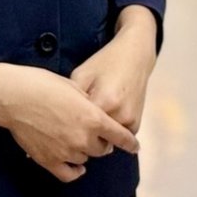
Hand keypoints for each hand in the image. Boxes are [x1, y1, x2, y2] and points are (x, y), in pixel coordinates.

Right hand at [0, 64, 138, 182]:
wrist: (14, 96)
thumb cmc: (43, 85)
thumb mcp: (75, 87)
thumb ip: (90, 103)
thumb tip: (96, 111)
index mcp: (94, 118)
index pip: (121, 136)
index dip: (130, 143)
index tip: (134, 147)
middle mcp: (83, 138)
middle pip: (103, 149)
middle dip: (103, 143)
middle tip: (97, 136)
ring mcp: (66, 151)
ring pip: (85, 159)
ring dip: (86, 151)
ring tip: (78, 141)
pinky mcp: (49, 160)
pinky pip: (68, 174)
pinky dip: (75, 171)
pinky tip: (77, 167)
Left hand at [71, 7, 158, 133]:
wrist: (134, 56)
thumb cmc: (105, 63)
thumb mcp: (82, 75)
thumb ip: (72, 99)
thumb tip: (59, 120)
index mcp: (104, 101)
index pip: (80, 127)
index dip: (68, 126)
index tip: (61, 122)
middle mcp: (120, 115)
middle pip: (93, 137)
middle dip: (82, 133)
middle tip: (75, 120)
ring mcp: (130, 121)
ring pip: (105, 140)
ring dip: (96, 134)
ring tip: (90, 116)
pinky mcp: (136, 124)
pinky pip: (116, 138)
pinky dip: (108, 133)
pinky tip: (104, 116)